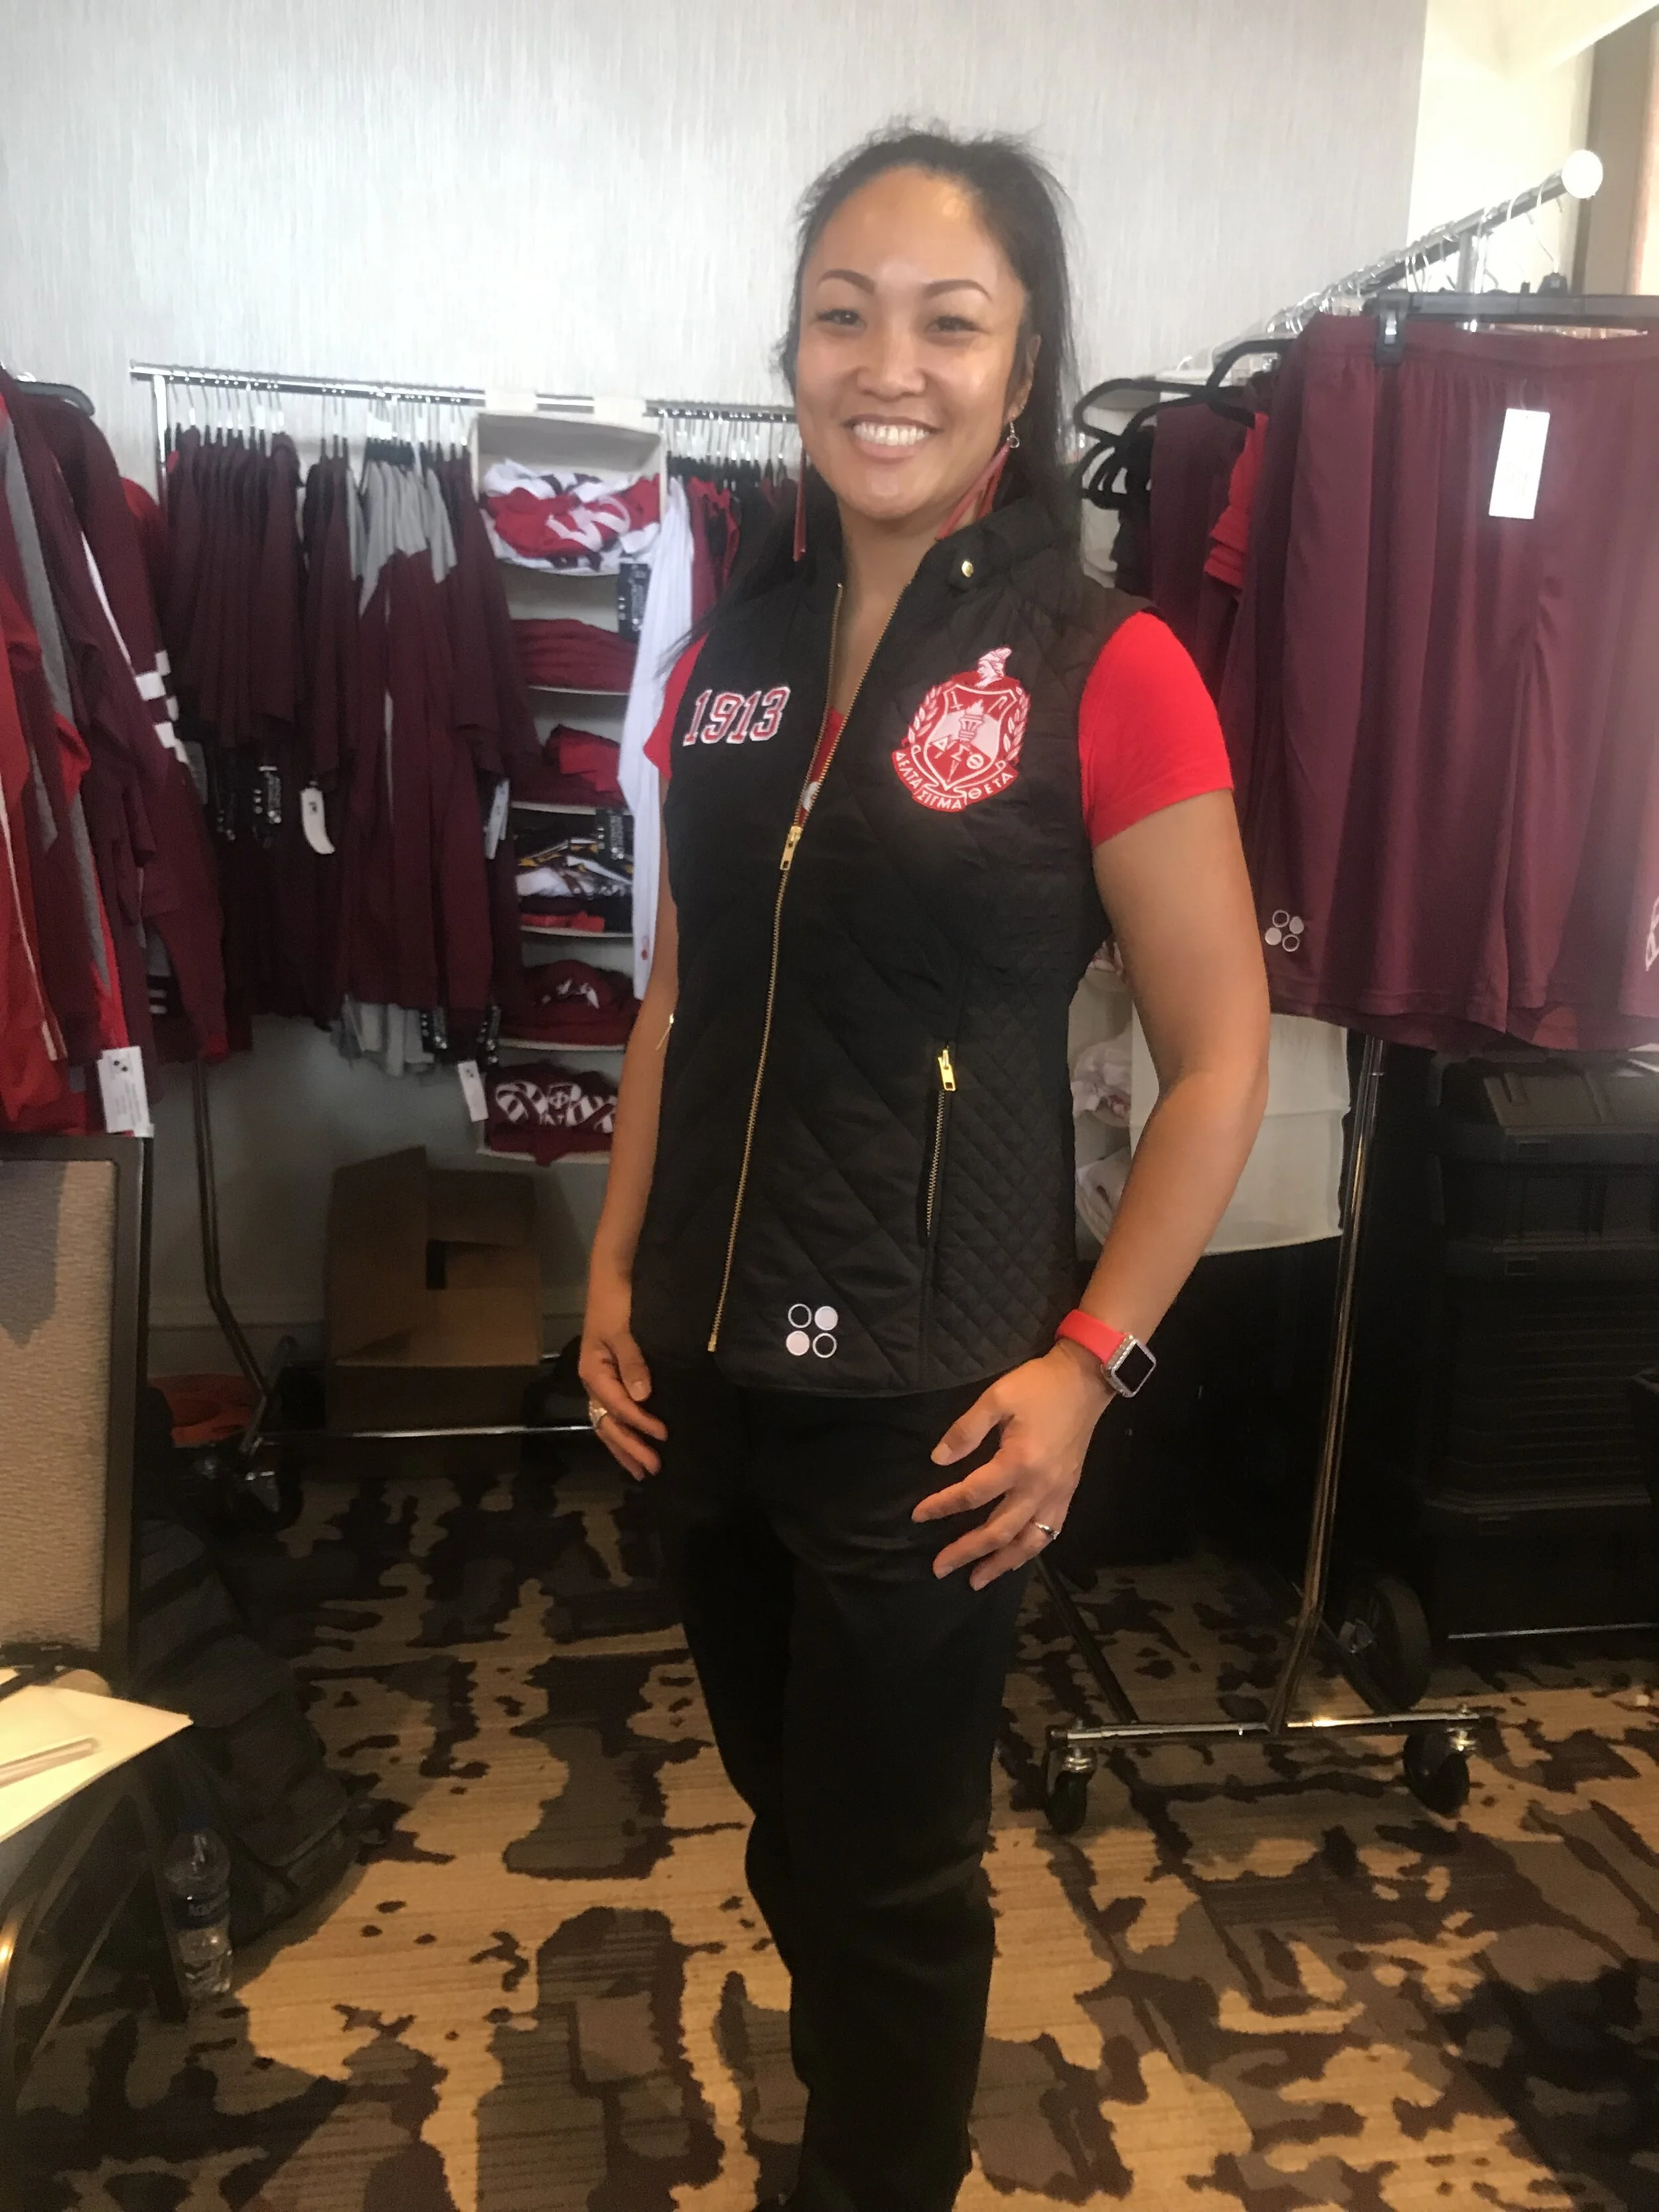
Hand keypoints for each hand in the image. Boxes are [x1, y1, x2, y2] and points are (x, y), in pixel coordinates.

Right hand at [578, 1268, 666, 1480]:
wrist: (612, 1276)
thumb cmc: (617, 1302)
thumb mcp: (624, 1331)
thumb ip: (633, 1363)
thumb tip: (642, 1397)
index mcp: (593, 1372)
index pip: (618, 1406)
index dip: (640, 1423)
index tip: (663, 1435)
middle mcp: (594, 1381)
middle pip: (608, 1423)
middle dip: (630, 1447)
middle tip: (652, 1469)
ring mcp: (601, 1381)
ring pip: (610, 1422)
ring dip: (625, 1446)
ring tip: (641, 1469)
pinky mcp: (611, 1377)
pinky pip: (615, 1412)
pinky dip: (625, 1431)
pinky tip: (635, 1443)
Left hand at [913, 1341, 1111, 1587]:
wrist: (1085, 1382)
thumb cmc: (1038, 1386)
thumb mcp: (996, 1397)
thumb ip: (966, 1430)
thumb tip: (938, 1459)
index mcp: (1018, 1462)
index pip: (972, 1494)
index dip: (942, 1506)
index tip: (918, 1515)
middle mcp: (1039, 1487)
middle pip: (998, 1530)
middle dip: (966, 1551)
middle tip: (939, 1568)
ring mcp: (1057, 1494)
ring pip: (1027, 1542)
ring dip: (1000, 1564)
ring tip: (976, 1580)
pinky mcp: (1068, 1493)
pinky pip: (1050, 1533)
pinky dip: (1030, 1550)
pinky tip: (1015, 1559)